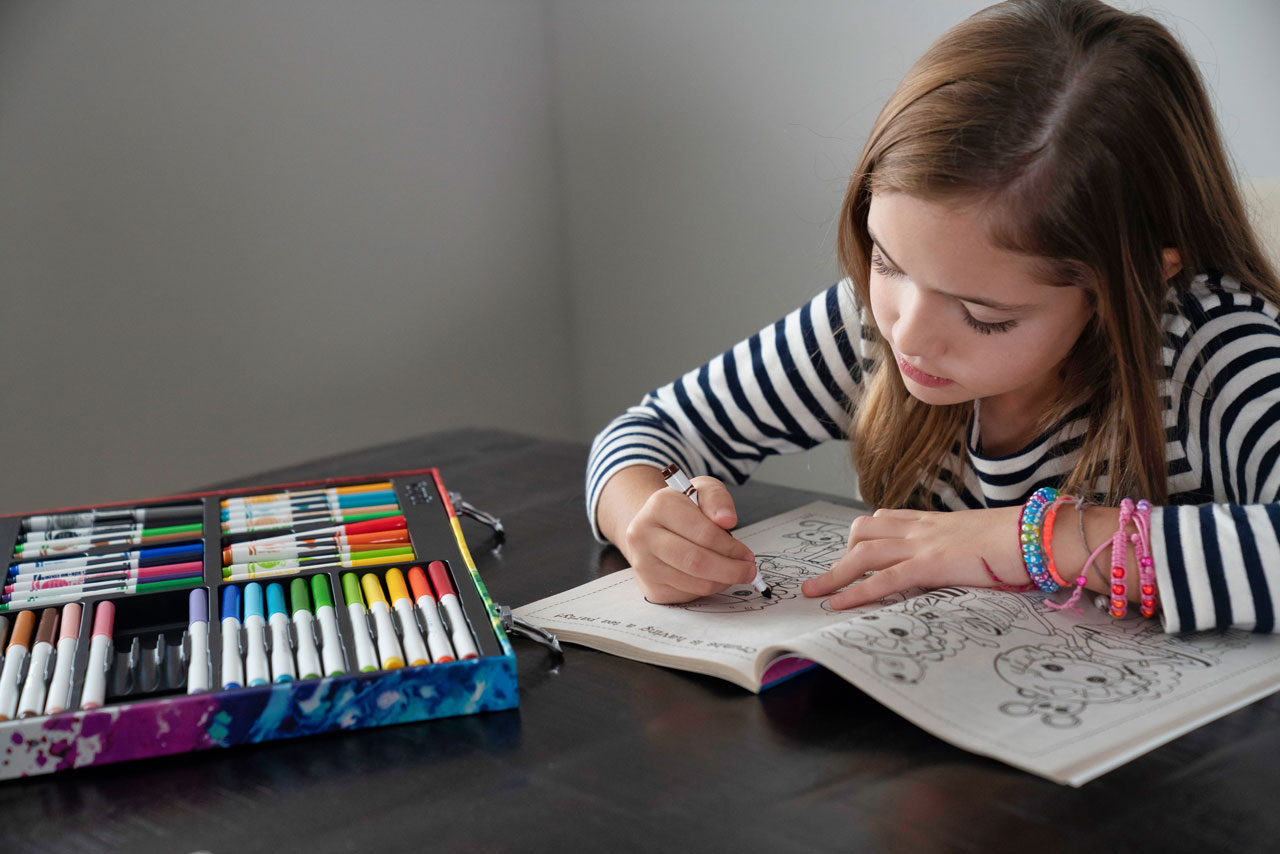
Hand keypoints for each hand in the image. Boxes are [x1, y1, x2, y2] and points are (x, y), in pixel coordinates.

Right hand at [623, 476, 756, 603]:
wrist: (653, 527)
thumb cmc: (683, 509)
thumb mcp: (702, 491)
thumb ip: (717, 499)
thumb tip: (727, 519)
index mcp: (659, 506)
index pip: (703, 533)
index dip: (730, 547)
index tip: (746, 553)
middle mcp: (644, 535)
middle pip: (696, 562)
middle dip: (730, 570)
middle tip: (748, 571)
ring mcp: (644, 564)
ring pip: (694, 583)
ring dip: (722, 581)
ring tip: (733, 572)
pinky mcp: (650, 587)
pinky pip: (688, 595)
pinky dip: (707, 588)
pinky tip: (712, 577)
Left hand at [801, 506, 1025, 608]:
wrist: (1038, 535)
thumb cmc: (1021, 540)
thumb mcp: (983, 539)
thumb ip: (964, 548)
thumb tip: (964, 564)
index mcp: (935, 521)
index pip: (886, 520)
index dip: (863, 537)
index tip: (848, 554)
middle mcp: (923, 527)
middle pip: (865, 533)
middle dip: (840, 556)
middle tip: (822, 579)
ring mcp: (924, 543)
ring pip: (864, 553)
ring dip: (835, 574)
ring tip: (814, 593)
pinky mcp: (932, 564)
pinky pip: (885, 579)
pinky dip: (856, 591)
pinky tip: (838, 604)